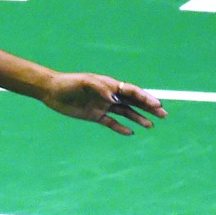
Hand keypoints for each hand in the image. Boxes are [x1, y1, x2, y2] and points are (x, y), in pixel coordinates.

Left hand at [41, 73, 166, 135]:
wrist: (52, 91)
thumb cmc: (69, 83)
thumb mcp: (85, 82)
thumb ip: (101, 89)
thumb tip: (115, 99)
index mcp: (110, 85)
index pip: (132, 92)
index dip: (146, 98)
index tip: (158, 105)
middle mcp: (109, 96)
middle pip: (133, 102)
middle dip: (149, 108)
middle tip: (164, 115)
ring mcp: (103, 106)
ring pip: (125, 113)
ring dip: (138, 118)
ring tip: (150, 126)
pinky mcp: (94, 116)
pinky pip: (111, 123)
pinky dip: (121, 128)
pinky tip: (130, 132)